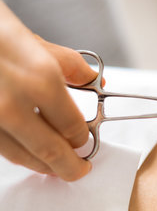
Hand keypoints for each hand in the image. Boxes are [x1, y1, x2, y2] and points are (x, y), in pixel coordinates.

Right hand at [0, 1, 97, 180]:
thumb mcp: (33, 41)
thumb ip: (69, 65)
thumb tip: (94, 79)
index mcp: (40, 80)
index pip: (72, 126)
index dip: (83, 138)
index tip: (86, 141)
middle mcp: (13, 104)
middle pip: (50, 150)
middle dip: (69, 166)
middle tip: (79, 170)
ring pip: (21, 156)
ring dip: (42, 165)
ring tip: (55, 167)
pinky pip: (0, 147)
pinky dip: (17, 153)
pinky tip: (27, 153)